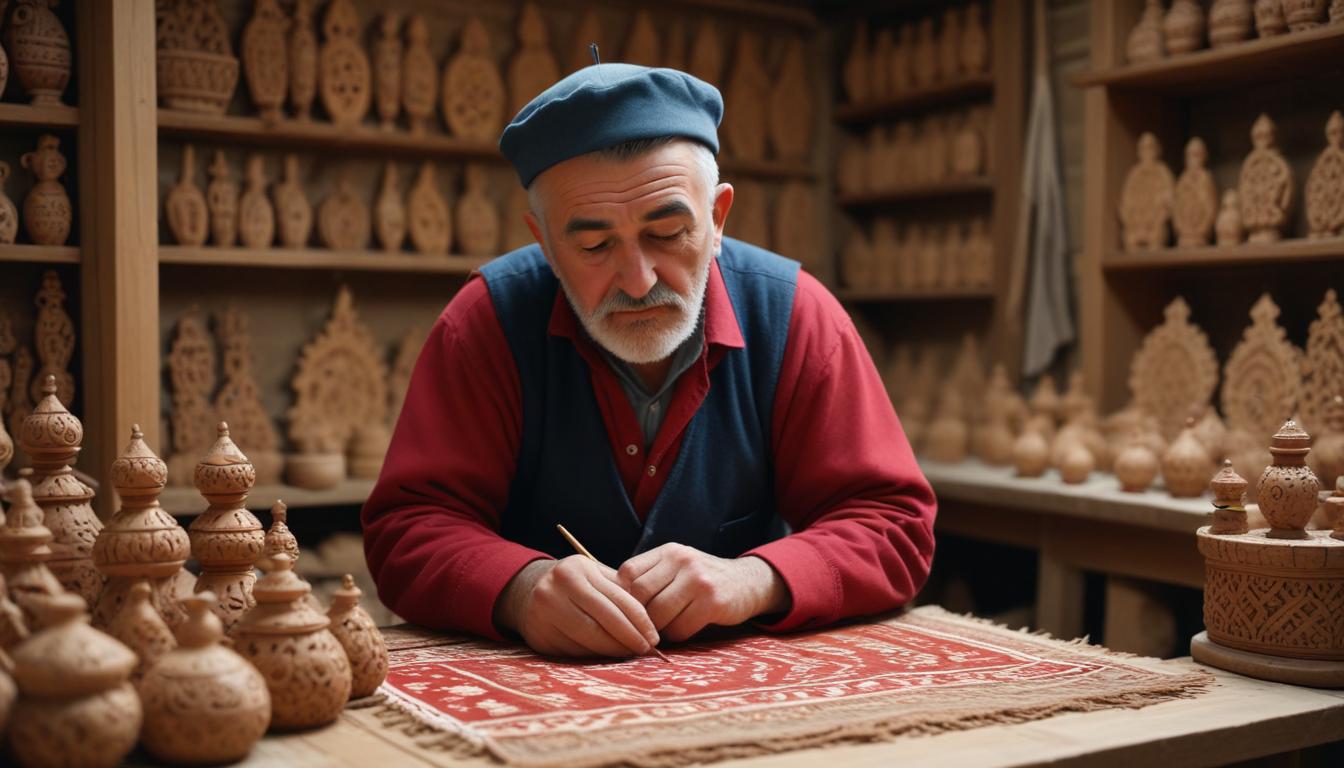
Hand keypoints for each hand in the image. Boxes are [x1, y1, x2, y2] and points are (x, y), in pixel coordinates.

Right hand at [495, 557, 659, 657]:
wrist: (528, 591)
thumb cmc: (575, 585)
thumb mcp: (595, 576)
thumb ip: (619, 591)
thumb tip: (650, 623)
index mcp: (578, 570)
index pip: (618, 600)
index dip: (640, 621)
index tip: (654, 637)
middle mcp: (558, 588)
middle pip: (604, 621)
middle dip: (629, 638)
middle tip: (646, 649)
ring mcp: (545, 613)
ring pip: (589, 639)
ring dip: (613, 650)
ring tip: (629, 653)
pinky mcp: (540, 636)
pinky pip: (574, 650)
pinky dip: (593, 655)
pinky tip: (606, 656)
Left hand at [617, 544, 788, 642]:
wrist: (748, 582)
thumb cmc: (703, 580)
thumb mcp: (677, 566)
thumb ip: (651, 576)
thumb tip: (610, 599)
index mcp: (669, 551)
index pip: (628, 572)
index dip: (622, 595)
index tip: (628, 610)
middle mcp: (682, 561)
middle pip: (640, 595)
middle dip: (639, 616)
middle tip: (643, 627)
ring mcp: (699, 580)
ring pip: (658, 615)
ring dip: (659, 629)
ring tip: (665, 628)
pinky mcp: (713, 602)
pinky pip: (681, 628)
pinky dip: (678, 635)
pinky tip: (686, 629)